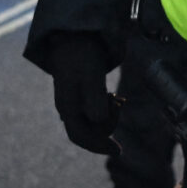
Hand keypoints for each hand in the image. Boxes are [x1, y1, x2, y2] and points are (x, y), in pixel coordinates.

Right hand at [43, 31, 121, 153]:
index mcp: (66, 106)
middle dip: (108, 123)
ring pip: (93, 122)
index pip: (80, 136)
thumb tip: (98, 120)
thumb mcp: (91, 74)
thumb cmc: (82, 54)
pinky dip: (106, 108)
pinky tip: (112, 96)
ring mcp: (73, 104)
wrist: (75, 36)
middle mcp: (68, 109)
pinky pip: (94, 112)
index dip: (98, 146)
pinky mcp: (80, 98)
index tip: (119, 151)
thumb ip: (94, 98)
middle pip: (90, 131)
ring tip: (115, 96)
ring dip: (108, 115)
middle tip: (118, 101)